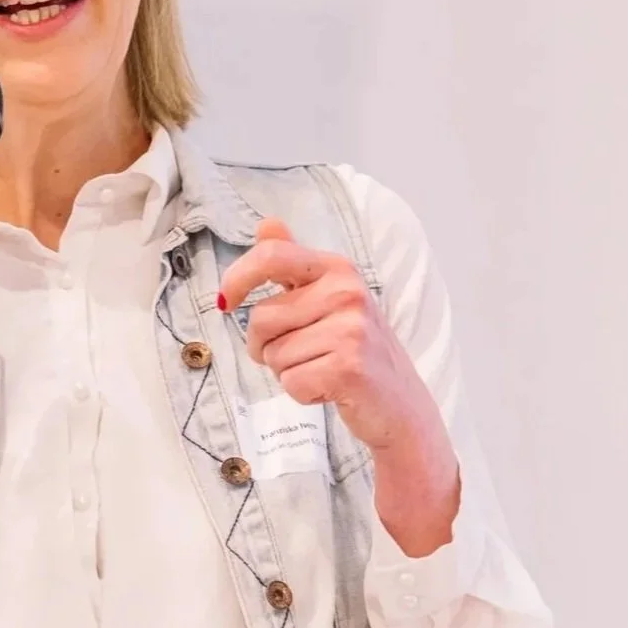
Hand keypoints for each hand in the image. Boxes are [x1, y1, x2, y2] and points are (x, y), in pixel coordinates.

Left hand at [219, 217, 437, 454]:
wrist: (400, 403)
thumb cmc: (357, 349)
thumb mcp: (330, 296)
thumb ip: (294, 261)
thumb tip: (266, 224)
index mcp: (338, 269)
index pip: (272, 256)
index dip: (238, 277)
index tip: (228, 301)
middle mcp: (346, 292)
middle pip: (261, 317)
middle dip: (264, 345)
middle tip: (300, 353)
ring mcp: (350, 330)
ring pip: (273, 354)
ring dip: (286, 371)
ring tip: (321, 368)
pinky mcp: (349, 367)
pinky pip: (290, 382)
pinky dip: (301, 392)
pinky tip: (329, 388)